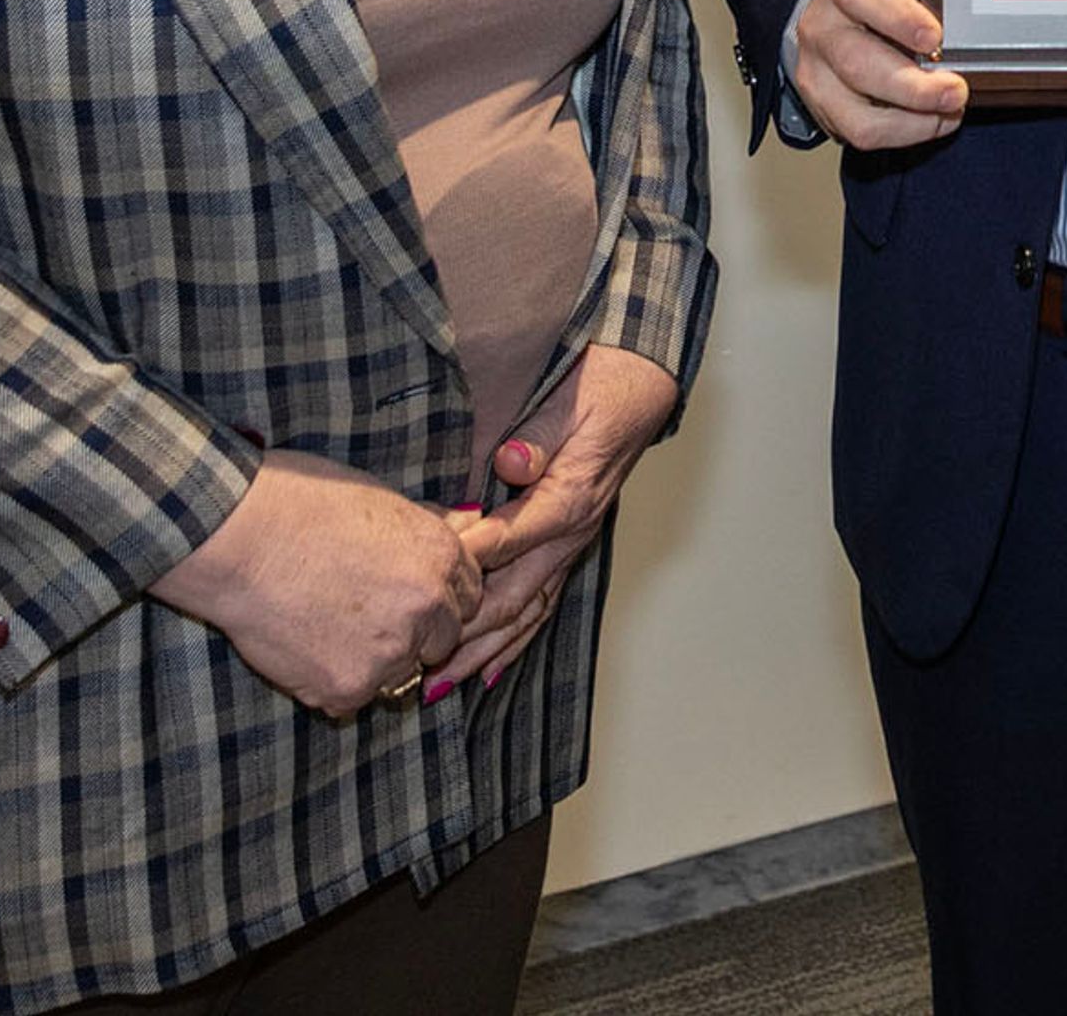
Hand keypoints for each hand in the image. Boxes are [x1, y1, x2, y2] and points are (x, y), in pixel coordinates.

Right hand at [149, 449, 484, 718]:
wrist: (239, 539)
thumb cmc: (300, 504)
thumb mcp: (379, 500)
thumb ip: (425, 525)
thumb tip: (468, 521)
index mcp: (441, 555)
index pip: (468, 594)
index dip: (436, 596)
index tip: (405, 595)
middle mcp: (429, 606)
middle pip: (443, 639)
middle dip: (414, 633)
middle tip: (363, 617)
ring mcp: (391, 652)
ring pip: (398, 673)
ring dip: (372, 660)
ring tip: (324, 627)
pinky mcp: (348, 688)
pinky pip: (351, 698)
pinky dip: (330, 682)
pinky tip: (302, 647)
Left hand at [439, 345, 685, 694]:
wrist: (643, 383)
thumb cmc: (605, 385)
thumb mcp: (571, 398)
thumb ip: (539, 435)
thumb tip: (512, 464)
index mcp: (568, 499)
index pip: (508, 542)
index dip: (465, 564)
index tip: (423, 585)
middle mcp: (572, 532)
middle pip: (515, 597)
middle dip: (467, 636)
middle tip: (423, 667)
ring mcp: (572, 543)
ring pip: (528, 611)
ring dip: (486, 651)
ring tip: (445, 684)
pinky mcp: (569, 543)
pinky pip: (543, 602)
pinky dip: (517, 639)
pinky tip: (492, 668)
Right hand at [795, 0, 967, 149]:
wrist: (838, 16)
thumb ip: (928, 2)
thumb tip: (972, 35)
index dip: (899, 18)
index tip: (934, 36)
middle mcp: (822, 26)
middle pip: (857, 62)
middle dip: (913, 86)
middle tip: (955, 90)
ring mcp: (815, 70)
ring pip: (857, 111)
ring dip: (912, 119)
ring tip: (948, 111)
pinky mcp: (821, 106)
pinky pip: (861, 133)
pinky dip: (904, 132)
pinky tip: (930, 120)